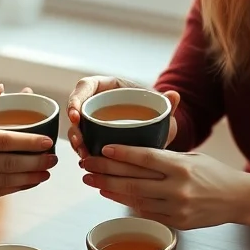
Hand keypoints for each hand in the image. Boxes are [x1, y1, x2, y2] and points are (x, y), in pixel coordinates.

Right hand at [0, 85, 57, 203]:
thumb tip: (1, 88)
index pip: (3, 141)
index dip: (29, 143)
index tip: (48, 142)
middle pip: (7, 164)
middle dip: (35, 162)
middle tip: (54, 159)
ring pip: (3, 181)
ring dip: (28, 178)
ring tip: (46, 173)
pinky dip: (12, 188)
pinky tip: (26, 183)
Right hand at [65, 76, 180, 158]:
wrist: (160, 127)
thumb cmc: (157, 110)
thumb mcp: (162, 107)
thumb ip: (167, 103)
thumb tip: (174, 95)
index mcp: (108, 86)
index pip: (85, 86)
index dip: (76, 98)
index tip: (76, 114)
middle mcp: (97, 101)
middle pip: (76, 110)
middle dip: (74, 128)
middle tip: (79, 142)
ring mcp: (94, 120)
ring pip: (78, 129)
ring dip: (77, 143)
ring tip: (84, 156)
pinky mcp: (95, 136)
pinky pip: (85, 142)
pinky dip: (84, 152)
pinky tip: (87, 163)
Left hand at [81, 145, 249, 229]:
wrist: (238, 199)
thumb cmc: (214, 173)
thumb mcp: (192, 157)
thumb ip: (165, 158)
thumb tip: (133, 154)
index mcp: (181, 166)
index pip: (146, 158)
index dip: (122, 154)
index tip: (102, 149)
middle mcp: (177, 187)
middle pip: (134, 180)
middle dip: (106, 172)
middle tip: (86, 165)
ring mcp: (176, 207)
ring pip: (135, 198)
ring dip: (110, 189)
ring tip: (93, 181)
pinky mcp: (177, 223)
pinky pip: (146, 212)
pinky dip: (127, 203)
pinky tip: (112, 194)